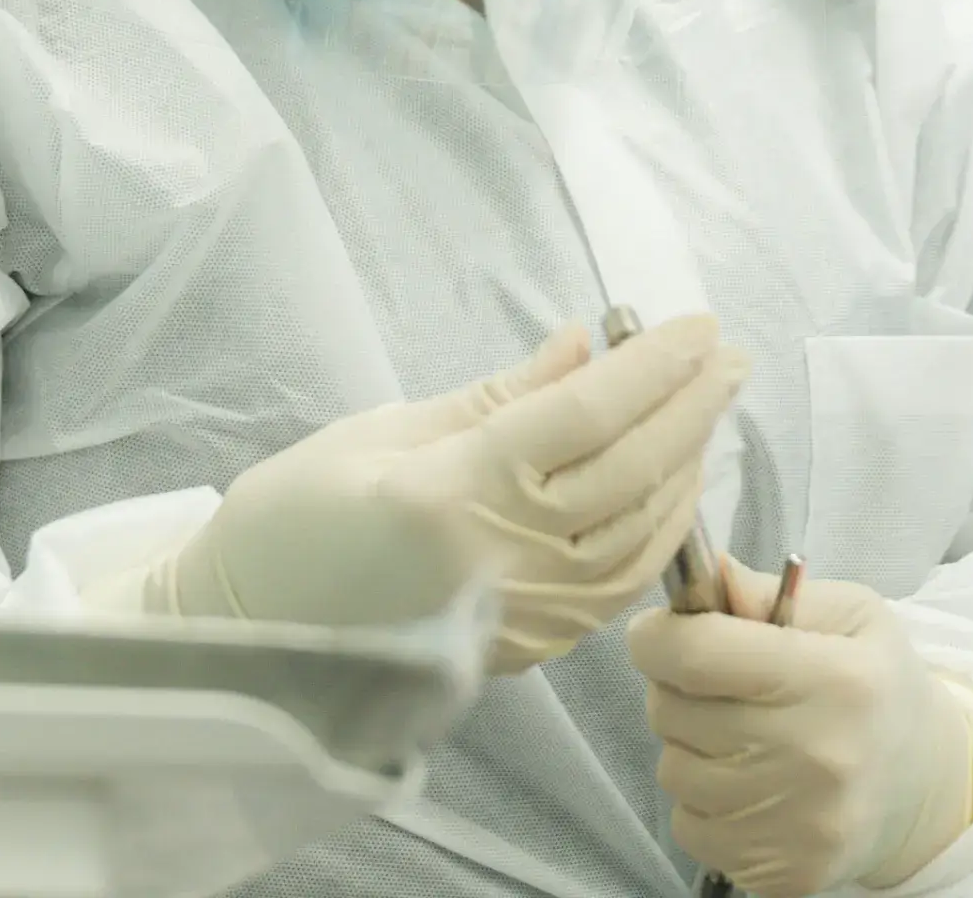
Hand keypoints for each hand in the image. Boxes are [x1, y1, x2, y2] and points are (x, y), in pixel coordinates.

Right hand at [125, 316, 747, 669]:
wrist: (245, 643)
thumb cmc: (292, 525)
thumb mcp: (381, 433)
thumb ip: (498, 396)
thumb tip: (584, 346)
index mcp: (454, 491)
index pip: (586, 413)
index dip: (652, 364)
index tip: (695, 323)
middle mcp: (501, 556)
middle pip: (631, 469)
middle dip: (691, 405)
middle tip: (727, 354)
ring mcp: (521, 612)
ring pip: (640, 531)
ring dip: (686, 464)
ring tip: (706, 409)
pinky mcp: (526, 648)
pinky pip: (619, 585)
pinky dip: (658, 530)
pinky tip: (672, 488)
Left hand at [630, 556, 972, 897]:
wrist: (924, 786)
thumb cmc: (876, 687)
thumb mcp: (848, 616)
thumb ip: (770, 593)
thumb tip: (706, 575)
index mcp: (836, 679)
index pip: (698, 654)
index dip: (658, 638)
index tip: (657, 634)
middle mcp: (818, 756)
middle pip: (673, 713)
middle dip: (677, 690)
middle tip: (718, 688)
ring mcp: (800, 824)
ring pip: (674, 773)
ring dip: (690, 749)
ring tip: (741, 738)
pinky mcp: (784, 873)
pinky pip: (690, 828)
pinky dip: (704, 804)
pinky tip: (749, 787)